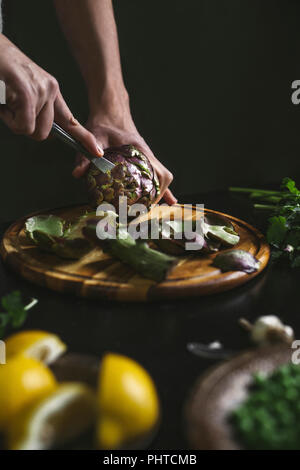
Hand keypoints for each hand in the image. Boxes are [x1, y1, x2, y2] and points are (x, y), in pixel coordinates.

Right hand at [0, 34, 101, 157]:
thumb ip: (37, 112)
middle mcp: (50, 90)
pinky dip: (9, 119)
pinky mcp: (27, 94)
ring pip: (32, 130)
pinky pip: (23, 125)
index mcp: (51, 90)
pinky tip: (3, 102)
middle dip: (25, 128)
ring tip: (6, 101)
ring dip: (14, 122)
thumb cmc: (1, 70)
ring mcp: (40, 91)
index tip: (96, 151)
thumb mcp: (24, 90)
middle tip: (11, 111)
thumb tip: (45, 133)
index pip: (71, 120)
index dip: (84, 138)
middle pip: (46, 133)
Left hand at [73, 114, 176, 204]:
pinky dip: (160, 188)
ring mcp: (147, 158)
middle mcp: (148, 155)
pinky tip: (165, 201)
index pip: (159, 172)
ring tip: (147, 208)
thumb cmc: (102, 124)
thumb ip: (85, 156)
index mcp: (141, 151)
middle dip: (158, 195)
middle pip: (164, 178)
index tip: (148, 203)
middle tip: (143, 209)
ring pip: (162, 178)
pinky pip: (155, 175)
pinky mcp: (143, 161)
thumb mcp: (93, 138)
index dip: (158, 190)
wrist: (110, 113)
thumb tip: (77, 174)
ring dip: (159, 193)